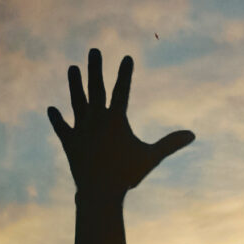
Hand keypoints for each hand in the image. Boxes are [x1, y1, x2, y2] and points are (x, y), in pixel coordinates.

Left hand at [48, 48, 193, 198]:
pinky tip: (51, 109)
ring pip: (76, 101)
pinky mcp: (69, 142)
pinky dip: (56, 119)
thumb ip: (170, 143)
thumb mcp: (151, 157)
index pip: (121, 91)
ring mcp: (81, 129)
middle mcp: (96, 119)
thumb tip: (192, 134)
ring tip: (72, 67)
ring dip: (74, 84)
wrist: (99, 192)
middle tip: (93, 50)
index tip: (126, 57)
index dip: (124, 73)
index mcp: (115, 120)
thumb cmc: (128, 175)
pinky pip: (61, 127)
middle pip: (95, 88)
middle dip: (95, 68)